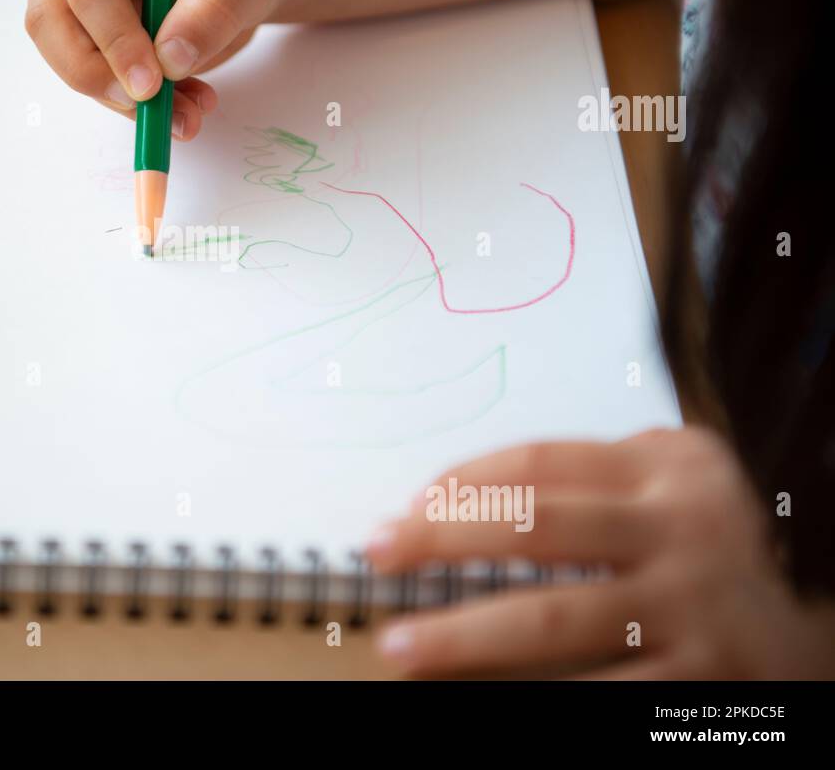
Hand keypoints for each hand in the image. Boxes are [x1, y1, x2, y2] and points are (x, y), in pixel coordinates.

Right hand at [24, 0, 299, 139]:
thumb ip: (210, 13)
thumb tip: (168, 62)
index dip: (116, 42)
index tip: (153, 87)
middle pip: (51, 22)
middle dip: (98, 78)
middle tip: (155, 114)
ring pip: (65, 55)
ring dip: (120, 98)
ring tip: (187, 113)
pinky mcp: (84, 26)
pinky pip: (90, 72)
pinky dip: (130, 100)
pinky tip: (181, 104)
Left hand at [365, 427, 834, 677]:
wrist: (821, 622)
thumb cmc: (720, 547)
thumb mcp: (678, 482)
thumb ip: (595, 473)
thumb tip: (456, 492)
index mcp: (666, 469)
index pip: (539, 463)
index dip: (461, 482)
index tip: (405, 509)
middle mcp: (680, 530)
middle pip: (536, 526)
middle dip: (443, 538)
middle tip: (376, 551)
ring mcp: (691, 607)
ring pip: (554, 617)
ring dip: (466, 634)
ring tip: (402, 643)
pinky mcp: (702, 678)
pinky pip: (600, 693)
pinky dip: (534, 700)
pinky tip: (481, 702)